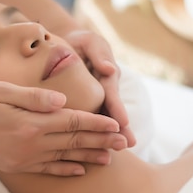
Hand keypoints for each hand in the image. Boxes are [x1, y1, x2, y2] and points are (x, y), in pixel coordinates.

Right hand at [0, 81, 127, 175]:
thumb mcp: (2, 91)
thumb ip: (34, 97)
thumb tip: (64, 102)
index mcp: (31, 123)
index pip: (73, 123)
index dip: (97, 124)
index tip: (117, 124)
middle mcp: (31, 144)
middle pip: (74, 142)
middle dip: (102, 142)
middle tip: (125, 143)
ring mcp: (24, 158)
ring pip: (66, 159)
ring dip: (90, 158)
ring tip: (111, 158)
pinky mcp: (17, 166)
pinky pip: (48, 170)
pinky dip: (66, 170)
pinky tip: (81, 170)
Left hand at [62, 29, 136, 147]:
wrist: (65, 46)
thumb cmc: (78, 42)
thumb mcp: (89, 41)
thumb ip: (98, 53)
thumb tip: (109, 68)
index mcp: (107, 77)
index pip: (111, 95)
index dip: (117, 109)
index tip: (123, 122)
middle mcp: (104, 91)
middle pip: (112, 112)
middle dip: (121, 128)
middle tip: (128, 144)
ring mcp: (96, 100)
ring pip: (103, 119)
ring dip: (109, 134)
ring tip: (115, 151)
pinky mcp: (85, 105)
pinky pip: (89, 120)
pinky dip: (93, 133)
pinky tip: (92, 149)